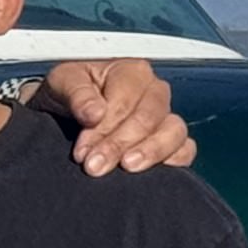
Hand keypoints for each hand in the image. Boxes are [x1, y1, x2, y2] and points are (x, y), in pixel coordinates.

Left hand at [39, 56, 194, 175]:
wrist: (64, 115)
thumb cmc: (67, 95)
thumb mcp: (61, 83)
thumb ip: (76, 93)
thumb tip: (95, 113)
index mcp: (130, 72)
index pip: (124, 102)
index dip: (103, 129)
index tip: (81, 152)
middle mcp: (154, 91)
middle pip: (148, 118)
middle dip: (120, 144)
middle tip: (94, 167)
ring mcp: (166, 116)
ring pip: (174, 132)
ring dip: (150, 152)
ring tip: (127, 168)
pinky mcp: (173, 142)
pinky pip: (185, 151)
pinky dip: (174, 162)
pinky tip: (151, 175)